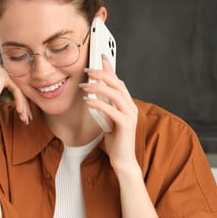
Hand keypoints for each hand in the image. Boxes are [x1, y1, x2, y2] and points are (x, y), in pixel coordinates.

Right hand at [0, 63, 31, 124]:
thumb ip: (8, 91)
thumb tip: (24, 96)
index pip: (14, 85)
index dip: (21, 100)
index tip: (26, 113)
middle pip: (17, 86)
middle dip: (25, 103)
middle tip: (28, 117)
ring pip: (18, 89)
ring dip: (24, 105)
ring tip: (25, 118)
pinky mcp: (2, 76)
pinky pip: (16, 90)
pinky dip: (20, 102)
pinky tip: (20, 112)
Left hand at [82, 55, 139, 172]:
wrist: (123, 160)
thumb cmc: (115, 141)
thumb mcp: (108, 119)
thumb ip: (105, 106)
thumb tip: (93, 92)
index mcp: (128, 104)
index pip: (119, 81)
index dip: (110, 68)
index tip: (100, 57)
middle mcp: (131, 107)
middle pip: (118, 84)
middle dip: (102, 74)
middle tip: (88, 70)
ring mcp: (130, 115)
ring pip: (115, 94)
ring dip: (99, 87)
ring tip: (85, 85)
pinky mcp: (125, 125)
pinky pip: (111, 110)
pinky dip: (98, 103)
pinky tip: (88, 101)